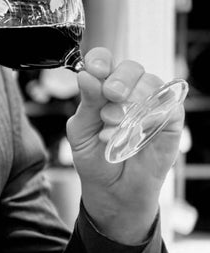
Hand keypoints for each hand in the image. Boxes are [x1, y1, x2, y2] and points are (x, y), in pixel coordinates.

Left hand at [65, 47, 183, 242]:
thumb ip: (86, 104)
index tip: (94, 68)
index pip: (104, 62)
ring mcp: (152, 105)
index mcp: (102, 90)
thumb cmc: (95, 160)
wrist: (113, 192)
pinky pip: (169, 106)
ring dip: (133, 101)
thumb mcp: (81, 132)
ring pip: (152, 83)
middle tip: (111, 96)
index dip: (100, 60)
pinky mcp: (171, 121)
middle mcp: (129, 93)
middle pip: (131, 68)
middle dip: (119, 79)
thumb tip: (86, 76)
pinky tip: (137, 129)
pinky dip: (152, 114)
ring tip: (115, 124)